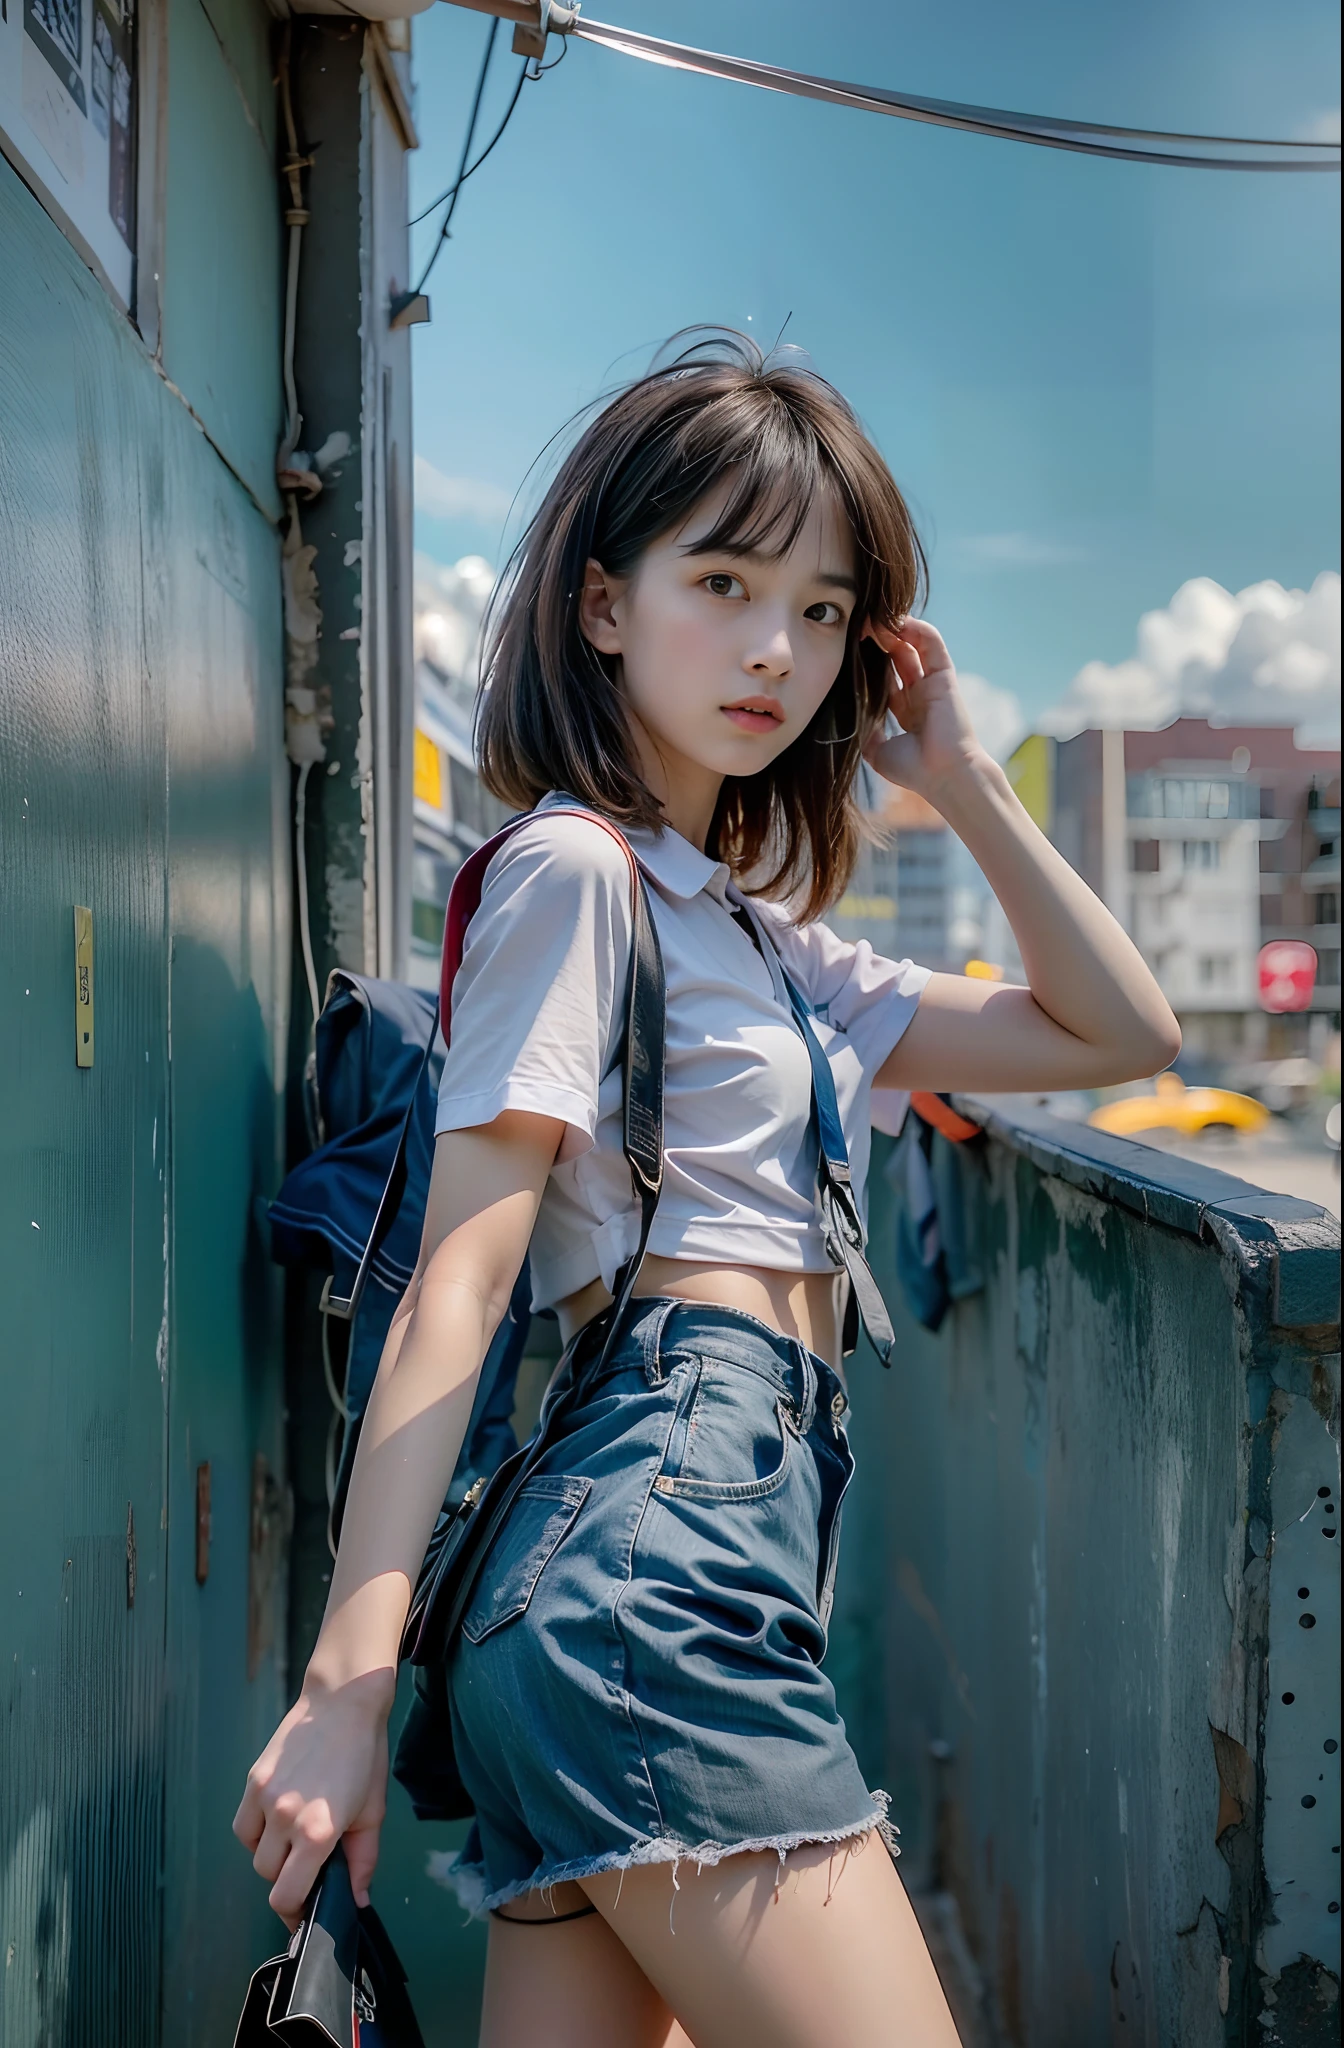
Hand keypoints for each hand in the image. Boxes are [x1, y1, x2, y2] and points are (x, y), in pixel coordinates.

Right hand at [232, 1669, 392, 1928]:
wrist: (343, 1702)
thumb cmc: (364, 1756)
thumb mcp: (372, 1812)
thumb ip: (362, 1863)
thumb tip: (356, 1901)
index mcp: (317, 1832)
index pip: (286, 1897)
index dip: (295, 1913)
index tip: (305, 1912)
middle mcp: (285, 1819)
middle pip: (269, 1878)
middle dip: (288, 1881)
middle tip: (308, 1867)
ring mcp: (264, 1799)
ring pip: (254, 1854)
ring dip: (272, 1857)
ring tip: (296, 1839)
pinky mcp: (252, 1782)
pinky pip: (244, 1828)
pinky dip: (256, 1834)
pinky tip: (278, 1821)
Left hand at [862, 619, 985, 796]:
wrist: (944, 775)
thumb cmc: (914, 770)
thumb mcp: (878, 752)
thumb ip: (865, 732)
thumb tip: (847, 717)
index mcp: (906, 712)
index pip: (885, 678)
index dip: (868, 662)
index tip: (848, 649)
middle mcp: (919, 695)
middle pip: (897, 657)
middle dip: (878, 641)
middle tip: (856, 627)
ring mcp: (932, 684)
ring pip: (913, 646)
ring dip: (894, 630)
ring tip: (872, 619)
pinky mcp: (944, 676)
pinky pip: (932, 644)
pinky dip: (917, 628)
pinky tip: (897, 619)